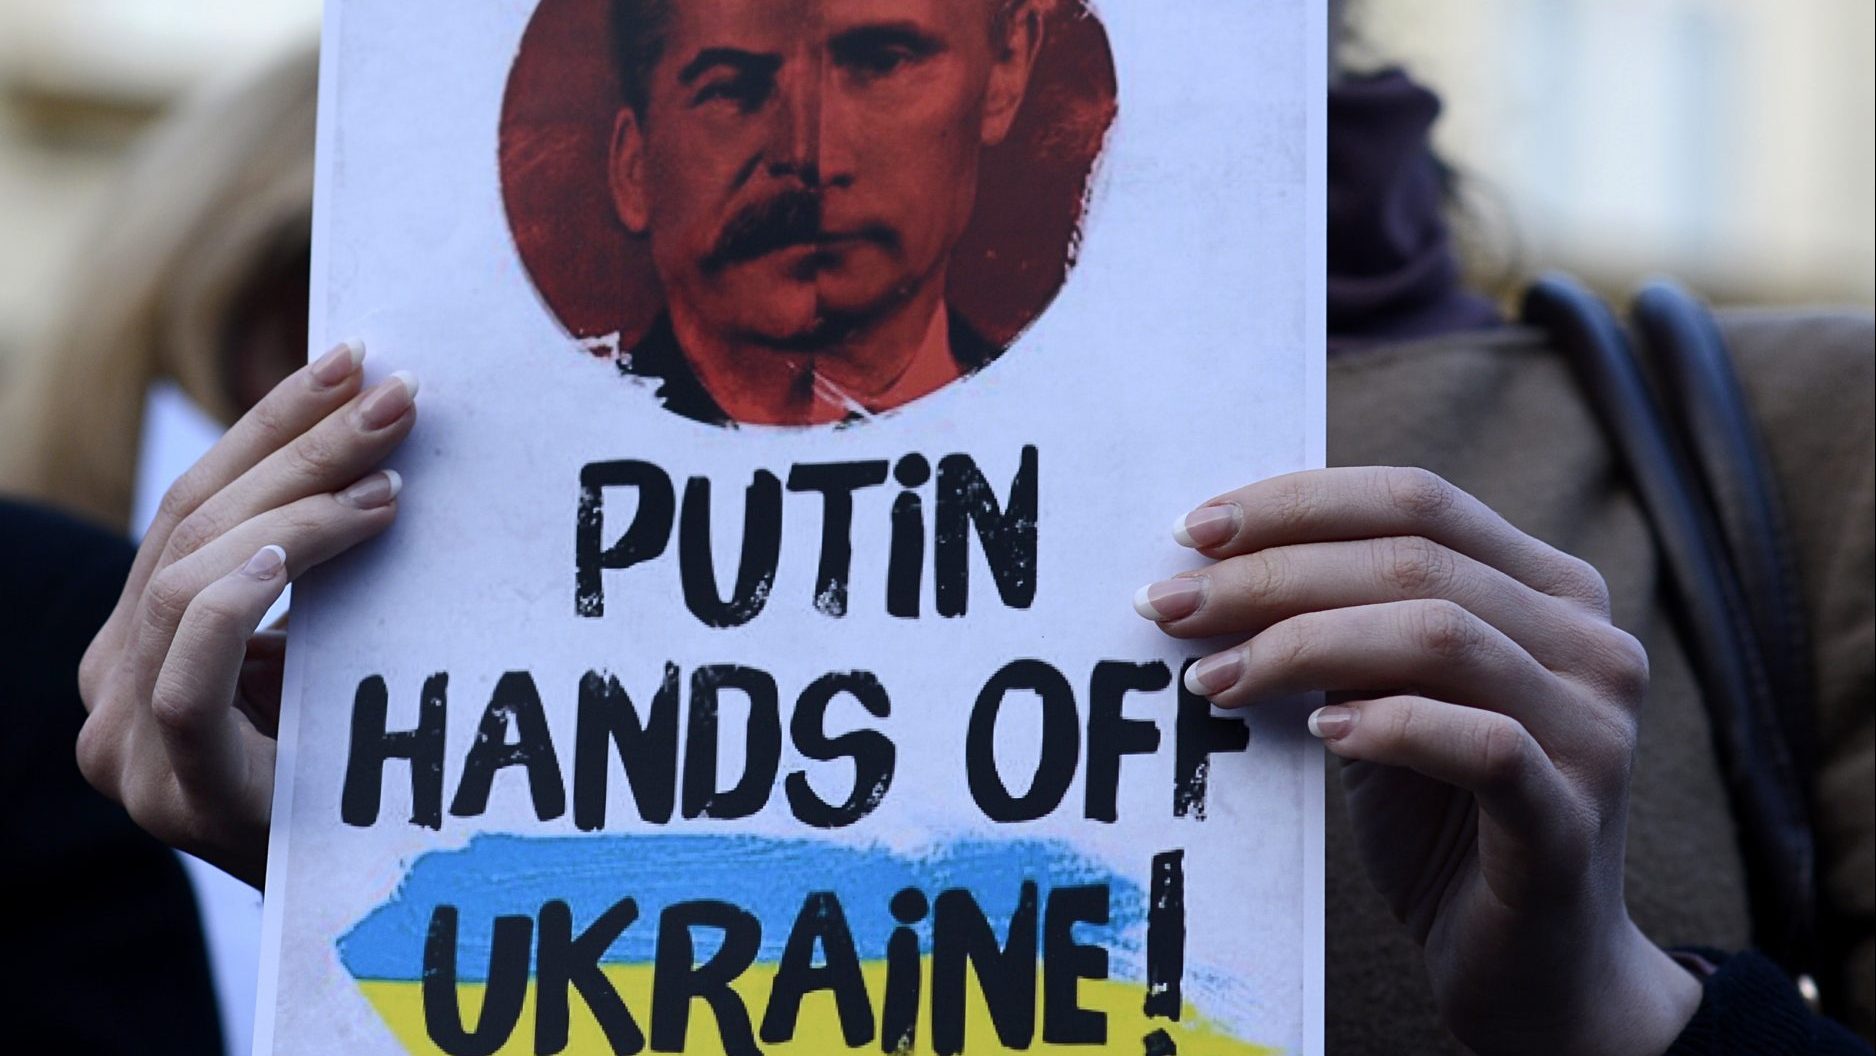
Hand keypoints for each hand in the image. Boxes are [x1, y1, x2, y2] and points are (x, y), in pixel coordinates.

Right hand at [76, 341, 417, 887]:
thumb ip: (311, 577)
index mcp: (137, 641)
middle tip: (395, 397)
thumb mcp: (317, 656)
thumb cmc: (341, 767)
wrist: (343, 904)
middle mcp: (110, 683)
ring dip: (296, 514)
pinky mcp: (169, 791)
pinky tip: (296, 555)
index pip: (192, 505)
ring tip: (387, 479)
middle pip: (191, 528)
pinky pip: (185, 681)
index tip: (351, 363)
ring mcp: (125, 739)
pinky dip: (234, 604)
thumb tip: (378, 454)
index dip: (266, 426)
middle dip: (296, 449)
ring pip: (185, 582)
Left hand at [1135, 466, 1701, 1055]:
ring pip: (1440, 636)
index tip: (1194, 530)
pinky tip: (1317, 732)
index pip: (1418, 501)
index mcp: (1550, 589)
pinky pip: (1481, 745)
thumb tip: (1211, 569)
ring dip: (1304, 644)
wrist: (1533, 969)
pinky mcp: (1572, 818)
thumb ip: (1341, 629)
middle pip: (1415, 561)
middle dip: (1273, 574)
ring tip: (1215, 677)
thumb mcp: (1386, 700)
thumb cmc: (1445, 821)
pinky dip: (1388, 725)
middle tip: (1172, 603)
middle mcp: (1590, 642)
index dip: (1299, 503)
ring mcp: (1594, 729)